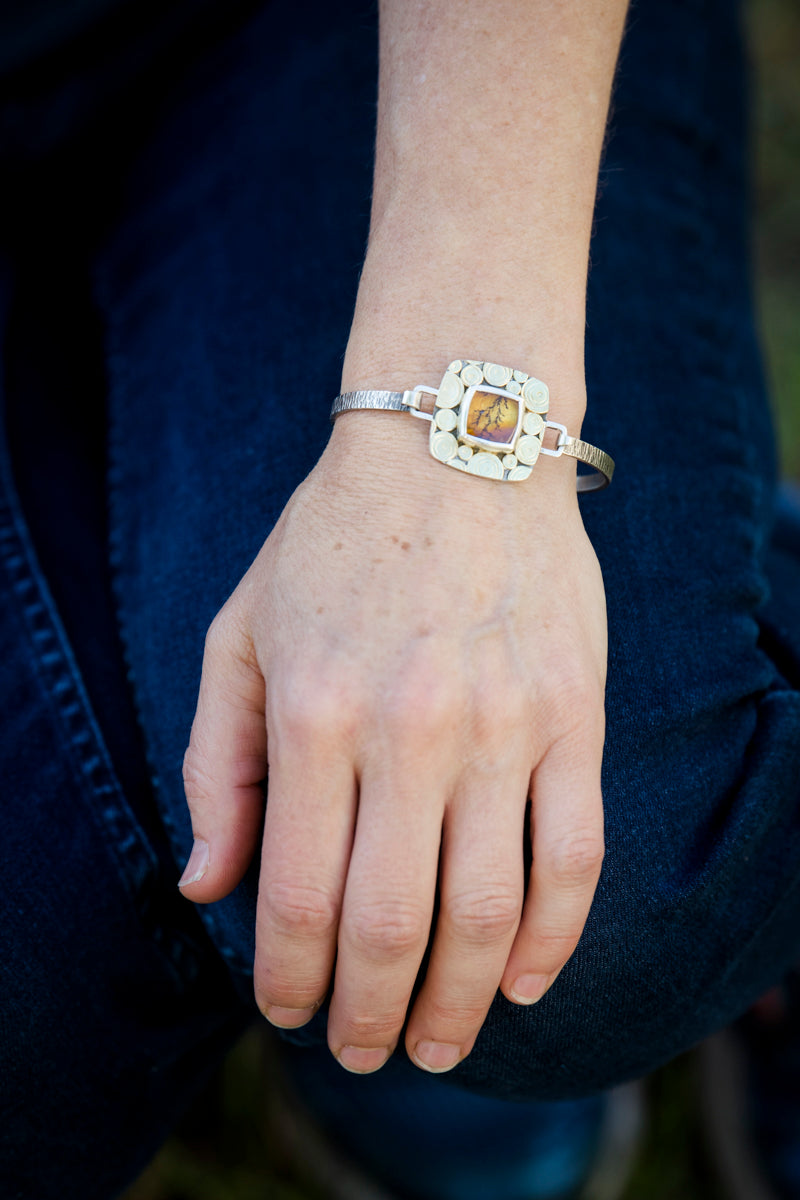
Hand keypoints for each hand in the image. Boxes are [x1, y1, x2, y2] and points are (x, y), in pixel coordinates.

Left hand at [180, 412, 606, 1073]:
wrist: (454, 446)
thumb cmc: (332, 543)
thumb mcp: (240, 635)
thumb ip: (216, 766)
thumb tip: (204, 888)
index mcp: (316, 712)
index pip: (298, 894)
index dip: (287, 980)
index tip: (286, 1015)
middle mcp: (411, 729)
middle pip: (392, 924)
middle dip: (368, 1015)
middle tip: (361, 1052)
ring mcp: (505, 725)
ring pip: (489, 909)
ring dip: (461, 1003)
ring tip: (439, 1046)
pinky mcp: (573, 714)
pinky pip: (576, 853)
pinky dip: (554, 936)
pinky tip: (525, 980)